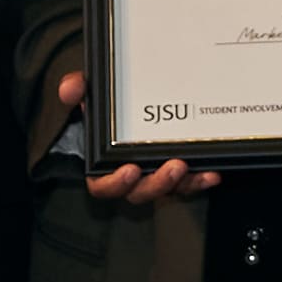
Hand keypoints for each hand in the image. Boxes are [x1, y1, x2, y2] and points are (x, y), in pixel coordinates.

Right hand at [65, 70, 223, 204]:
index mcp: (103, 165)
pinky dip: (199, 180)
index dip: (116, 183)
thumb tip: (70, 89)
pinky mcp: (176, 173)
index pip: (103, 186)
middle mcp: (130, 176)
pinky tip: (211, 173)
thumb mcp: (88, 94)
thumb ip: (76, 90)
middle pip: (140, 192)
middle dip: (158, 183)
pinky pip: (188, 183)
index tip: (130, 170)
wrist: (128, 101)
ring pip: (167, 191)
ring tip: (192, 167)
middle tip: (173, 166)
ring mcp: (154, 175)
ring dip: (182, 184)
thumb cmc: (105, 106)